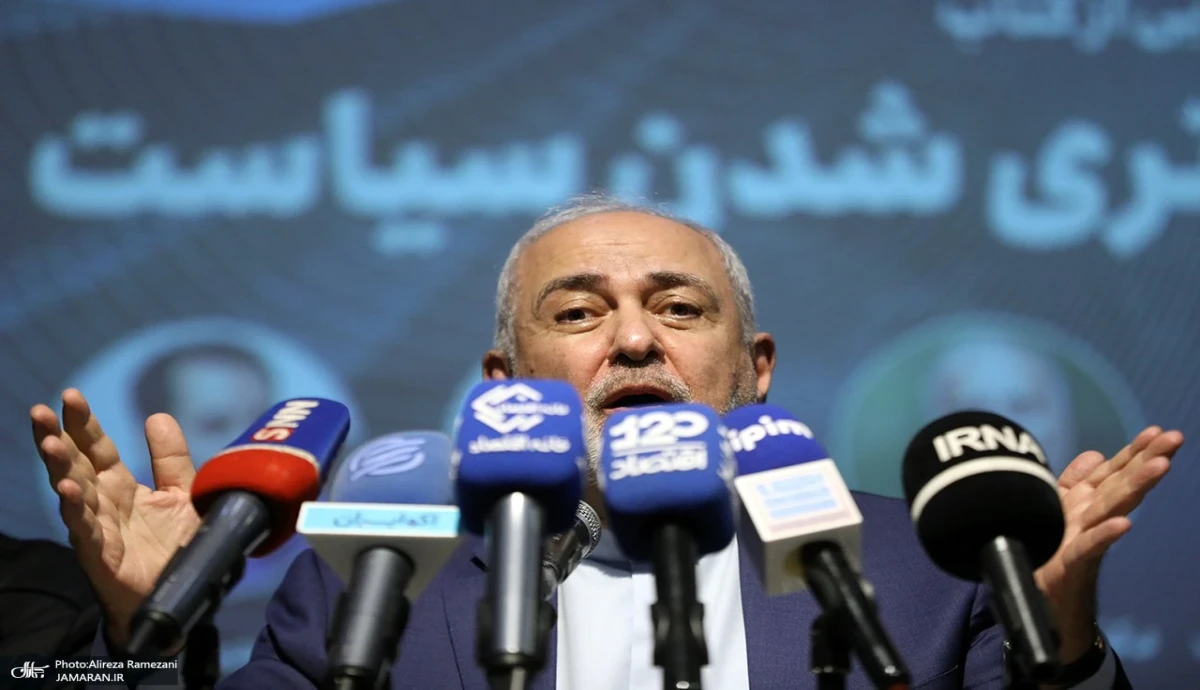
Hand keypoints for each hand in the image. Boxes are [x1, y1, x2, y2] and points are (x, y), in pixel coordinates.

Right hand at [31, 388, 202, 647]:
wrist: (186, 594)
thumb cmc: (178, 545)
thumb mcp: (182, 493)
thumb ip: (171, 458)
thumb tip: (156, 415)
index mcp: (121, 487)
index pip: (96, 449)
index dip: (84, 424)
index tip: (70, 395)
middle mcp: (103, 504)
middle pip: (75, 466)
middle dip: (57, 438)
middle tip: (40, 411)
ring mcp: (98, 529)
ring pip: (72, 494)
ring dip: (59, 469)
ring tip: (49, 444)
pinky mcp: (102, 556)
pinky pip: (85, 531)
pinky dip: (76, 511)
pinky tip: (68, 491)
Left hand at [1034, 425, 1183, 661]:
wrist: (1034, 594)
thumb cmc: (1047, 547)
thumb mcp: (1056, 505)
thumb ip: (1076, 481)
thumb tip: (1097, 455)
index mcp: (1086, 501)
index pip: (1115, 471)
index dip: (1134, 450)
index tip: (1158, 431)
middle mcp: (1090, 516)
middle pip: (1122, 483)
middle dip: (1147, 460)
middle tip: (1174, 439)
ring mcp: (1084, 537)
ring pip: (1112, 507)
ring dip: (1136, 485)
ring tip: (1159, 466)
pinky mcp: (1070, 561)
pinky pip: (1089, 546)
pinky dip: (1105, 534)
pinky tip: (1123, 524)